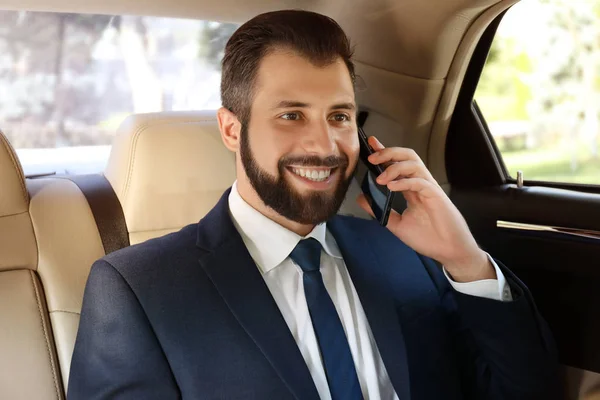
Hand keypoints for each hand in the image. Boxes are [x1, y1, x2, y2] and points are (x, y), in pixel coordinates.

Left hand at [356, 136, 494, 282]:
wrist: (449, 252)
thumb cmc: (428, 238)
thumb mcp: (396, 224)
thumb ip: (379, 210)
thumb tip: (361, 199)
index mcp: (412, 189)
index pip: (398, 164)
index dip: (385, 152)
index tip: (371, 145)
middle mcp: (421, 184)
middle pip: (407, 157)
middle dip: (389, 152)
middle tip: (372, 158)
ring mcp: (429, 188)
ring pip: (414, 164)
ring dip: (394, 167)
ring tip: (380, 178)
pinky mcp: (436, 196)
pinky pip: (420, 182)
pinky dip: (404, 182)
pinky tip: (391, 187)